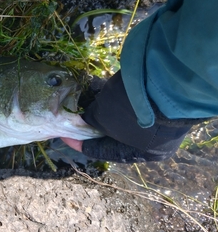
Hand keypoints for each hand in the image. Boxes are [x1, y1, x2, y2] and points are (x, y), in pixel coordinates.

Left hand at [63, 71, 202, 162]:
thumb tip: (86, 117)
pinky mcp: (153, 95)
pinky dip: (112, 94)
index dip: (81, 143)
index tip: (65, 136)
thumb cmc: (131, 110)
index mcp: (142, 152)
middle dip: (92, 123)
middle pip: (114, 132)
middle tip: (73, 117)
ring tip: (82, 99)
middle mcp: (151, 137)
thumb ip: (91, 120)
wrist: (166, 79)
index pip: (105, 151)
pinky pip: (126, 98)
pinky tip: (96, 86)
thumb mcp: (104, 119)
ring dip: (101, 106)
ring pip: (120, 114)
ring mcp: (154, 115)